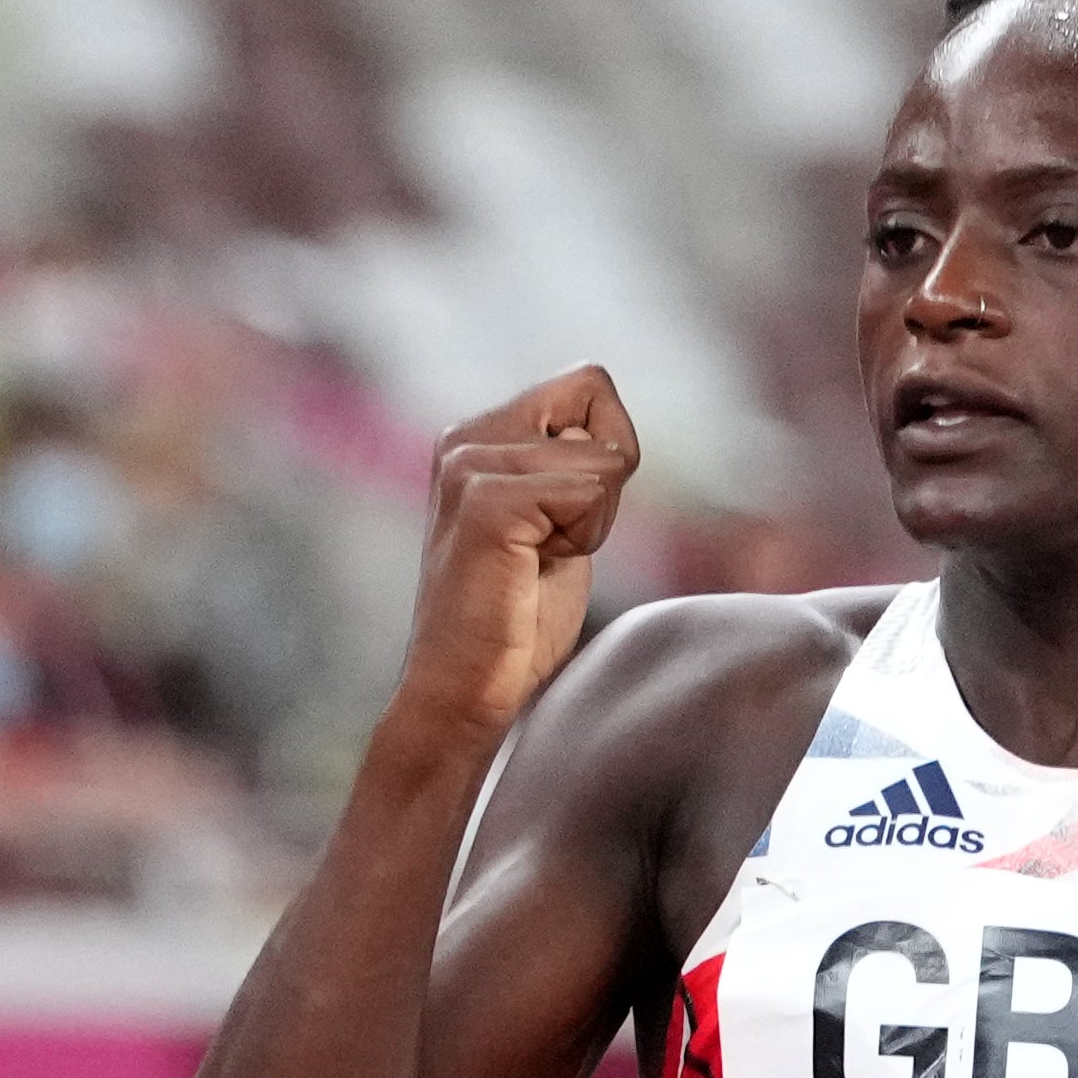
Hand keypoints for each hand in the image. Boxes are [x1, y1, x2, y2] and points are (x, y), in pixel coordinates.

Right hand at [396, 368, 639, 743]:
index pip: (589, 383)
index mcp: (476, 435)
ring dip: (591, 522)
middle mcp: (465, 437)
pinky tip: (534, 572)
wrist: (462, 694)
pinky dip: (582, 540)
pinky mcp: (486, 503)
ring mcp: (470, 465)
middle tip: (550, 546)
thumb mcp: (555, 523)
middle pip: (600, 402)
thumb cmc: (514, 623)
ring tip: (536, 564)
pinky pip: (590, 493)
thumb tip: (614, 436)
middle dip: (604, 484)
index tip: (565, 516)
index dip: (608, 449)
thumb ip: (574, 469)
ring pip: (602, 458)